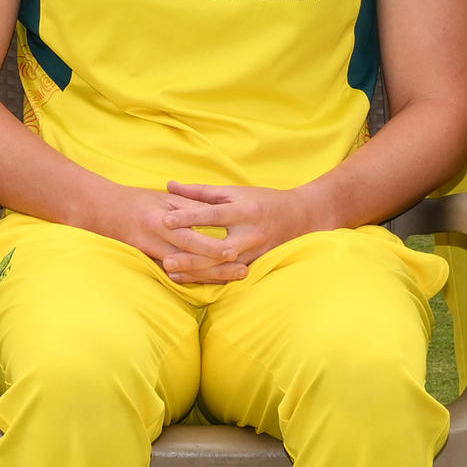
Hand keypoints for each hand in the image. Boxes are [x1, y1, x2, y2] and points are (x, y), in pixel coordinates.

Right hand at [74, 182, 239, 284]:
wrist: (105, 210)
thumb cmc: (139, 200)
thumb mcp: (166, 198)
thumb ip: (192, 205)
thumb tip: (221, 212)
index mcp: (162, 220)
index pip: (191, 236)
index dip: (212, 246)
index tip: (235, 251)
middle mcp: (157, 240)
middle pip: (192, 259)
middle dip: (217, 267)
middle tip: (243, 271)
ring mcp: (152, 253)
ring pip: (187, 271)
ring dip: (210, 277)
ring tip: (233, 279)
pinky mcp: (150, 262)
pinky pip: (176, 275)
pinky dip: (194, 280)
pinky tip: (212, 283)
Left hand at [150, 182, 325, 289]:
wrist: (301, 217)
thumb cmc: (262, 201)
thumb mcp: (234, 192)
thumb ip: (200, 192)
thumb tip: (169, 185)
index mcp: (245, 211)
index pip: (213, 214)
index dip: (189, 217)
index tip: (164, 220)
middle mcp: (251, 234)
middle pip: (218, 249)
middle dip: (192, 257)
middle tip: (165, 260)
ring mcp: (256, 253)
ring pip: (223, 268)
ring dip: (197, 273)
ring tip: (171, 273)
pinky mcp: (257, 266)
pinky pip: (230, 276)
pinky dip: (209, 279)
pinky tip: (189, 281)